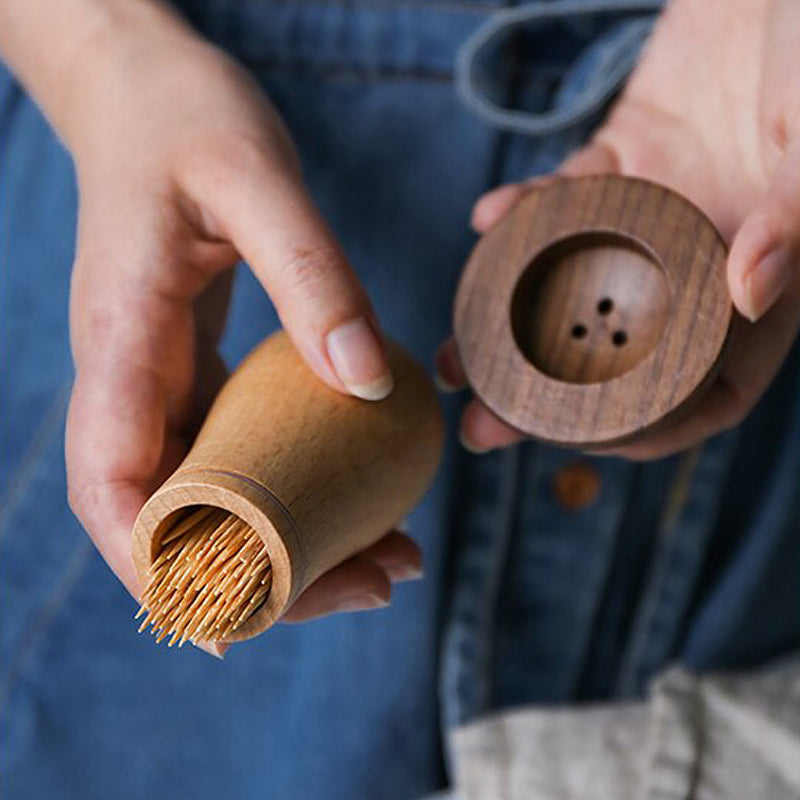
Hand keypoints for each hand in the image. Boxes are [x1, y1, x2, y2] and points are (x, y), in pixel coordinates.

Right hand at [35, 2, 419, 652]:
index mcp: (122, 337)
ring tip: (386, 560)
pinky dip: (290, 488)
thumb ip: (313, 278)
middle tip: (371, 587)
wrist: (151, 93)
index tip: (228, 621)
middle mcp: (130, 372)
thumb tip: (371, 384)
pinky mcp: (194, 365)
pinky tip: (352, 495)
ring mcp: (159, 374)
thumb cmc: (188, 121)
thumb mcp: (257, 181)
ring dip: (288, 539)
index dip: (157, 565)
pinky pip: (235, 449)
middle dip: (261, 570)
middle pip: (175, 510)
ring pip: (210, 488)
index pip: (113, 481)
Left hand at [438, 0, 799, 459]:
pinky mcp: (621, 158)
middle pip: (619, 352)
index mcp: (760, 276)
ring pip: (574, 286)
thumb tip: (754, 293)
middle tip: (483, 426)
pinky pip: (563, 200)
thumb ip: (797, 214)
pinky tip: (488, 220)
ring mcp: (657, 211)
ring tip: (452, 355)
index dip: (655, 429)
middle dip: (547, 397)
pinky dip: (523, 213)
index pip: (712, 385)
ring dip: (508, 322)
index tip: (582, 450)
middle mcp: (701, 256)